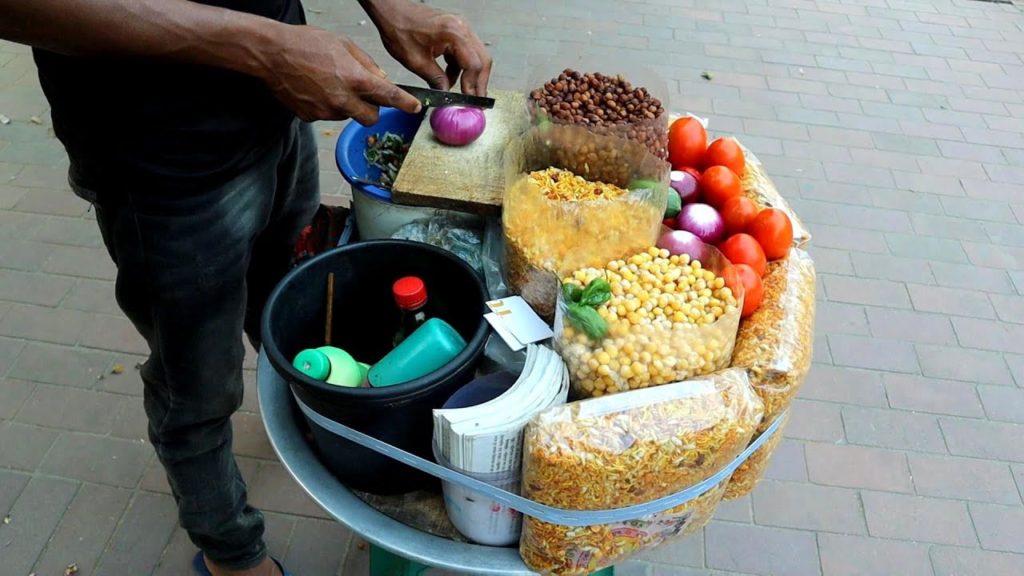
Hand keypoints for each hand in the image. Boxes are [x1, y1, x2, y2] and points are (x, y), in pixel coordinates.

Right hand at [261, 25, 421, 124]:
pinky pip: (327, 115)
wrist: (271, 53)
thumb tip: (380, 79)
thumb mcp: (343, 44)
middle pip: (371, 119)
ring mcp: (325, 111)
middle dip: (372, 111)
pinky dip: (327, 106)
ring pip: (348, 116)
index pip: (389, 96)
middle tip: (365, 97)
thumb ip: (366, 64)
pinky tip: (316, 89)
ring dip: (347, 106)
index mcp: (354, 79)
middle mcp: (342, 99)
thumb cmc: (305, 43)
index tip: (414, 107)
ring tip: (330, 84)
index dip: (405, 104)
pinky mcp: (310, 116)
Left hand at [361, 0, 491, 95]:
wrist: (391, 10)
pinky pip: (465, 52)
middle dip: (478, 83)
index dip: (473, 86)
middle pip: (482, 60)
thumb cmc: (399, 28)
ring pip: (475, 56)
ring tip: (460, 93)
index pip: (474, 65)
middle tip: (474, 101)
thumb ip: (435, 80)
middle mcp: (462, 28)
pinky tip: (449, 78)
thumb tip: (446, 95)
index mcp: (454, 34)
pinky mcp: (455, 30)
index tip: (470, 102)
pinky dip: (460, 67)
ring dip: (469, 75)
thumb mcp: (416, 61)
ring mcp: (460, 28)